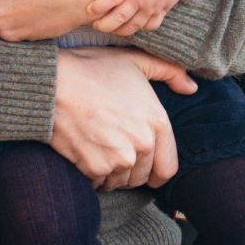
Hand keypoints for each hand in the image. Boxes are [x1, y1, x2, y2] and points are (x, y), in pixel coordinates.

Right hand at [50, 46, 198, 188]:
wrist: (53, 84)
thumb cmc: (92, 70)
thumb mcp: (136, 61)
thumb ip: (170, 72)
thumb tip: (191, 88)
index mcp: (157, 122)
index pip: (168, 168)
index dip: (156, 170)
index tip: (145, 166)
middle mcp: (142, 145)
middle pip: (143, 178)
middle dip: (132, 170)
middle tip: (116, 150)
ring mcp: (118, 159)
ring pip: (121, 182)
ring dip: (112, 173)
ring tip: (100, 147)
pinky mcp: (94, 168)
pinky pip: (99, 183)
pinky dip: (92, 174)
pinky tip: (85, 151)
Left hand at [88, 0, 190, 34]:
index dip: (99, 6)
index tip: (90, 9)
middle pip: (119, 17)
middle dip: (104, 25)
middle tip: (96, 24)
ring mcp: (152, 6)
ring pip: (133, 26)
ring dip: (119, 30)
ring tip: (111, 28)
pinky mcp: (162, 11)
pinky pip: (149, 26)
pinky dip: (140, 28)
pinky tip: (132, 24)